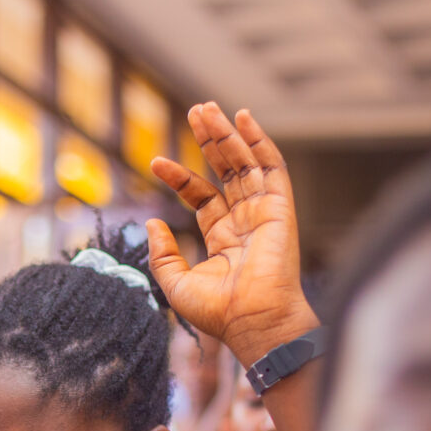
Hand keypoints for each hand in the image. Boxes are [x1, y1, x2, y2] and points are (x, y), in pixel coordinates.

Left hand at [147, 104, 315, 364]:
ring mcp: (263, 212)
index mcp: (222, 239)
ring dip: (227, 134)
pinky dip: (259, 140)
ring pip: (244, 162)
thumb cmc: (218, 312)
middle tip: (194, 112)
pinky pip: (271, 166)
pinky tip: (242, 117)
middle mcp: (244, 221)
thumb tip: (150, 223)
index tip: (155, 162)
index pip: (201, 196)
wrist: (253, 321)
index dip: (180, 177)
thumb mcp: (175, 284)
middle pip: (225, 171)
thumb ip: (162, 254)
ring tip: (206, 109)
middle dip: (209, 142)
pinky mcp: (279, 207)